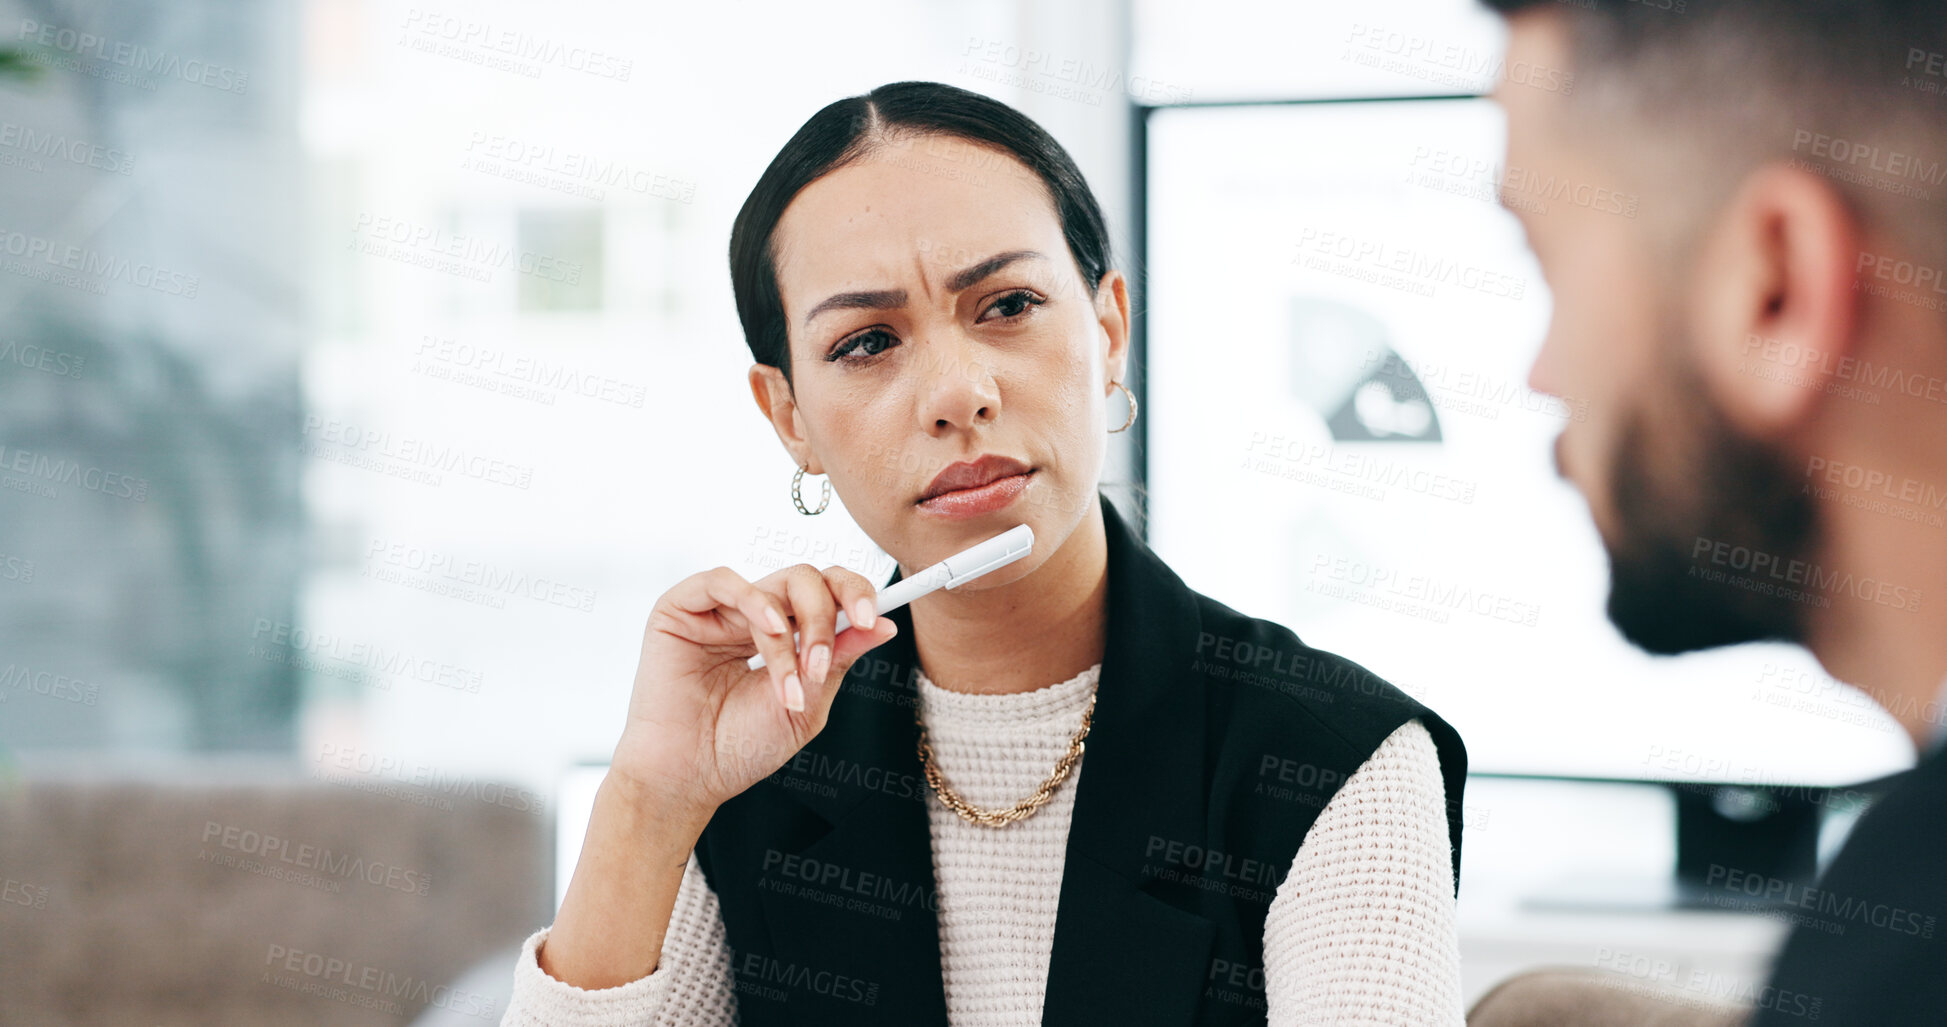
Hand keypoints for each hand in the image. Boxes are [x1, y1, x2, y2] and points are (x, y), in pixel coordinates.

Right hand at [607, 563, 898, 820]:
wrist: (689, 776)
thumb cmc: (741, 747)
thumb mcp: (808, 704)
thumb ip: (841, 659)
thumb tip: (885, 623)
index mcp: (787, 635)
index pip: (828, 593)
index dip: (855, 594)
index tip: (874, 617)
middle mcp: (755, 616)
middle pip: (807, 581)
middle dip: (827, 617)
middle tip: (822, 661)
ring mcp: (719, 610)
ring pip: (775, 584)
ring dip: (793, 630)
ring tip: (791, 680)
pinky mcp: (681, 608)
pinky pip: (723, 581)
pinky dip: (754, 602)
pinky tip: (768, 632)